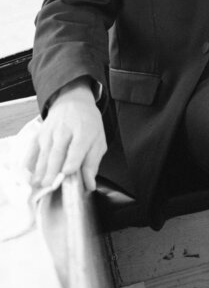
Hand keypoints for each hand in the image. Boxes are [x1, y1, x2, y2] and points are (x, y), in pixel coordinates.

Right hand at [26, 79, 106, 194]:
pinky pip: (33, 149)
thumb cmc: (88, 124)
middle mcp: (64, 131)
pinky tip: (30, 174)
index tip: (67, 172)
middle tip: (49, 185)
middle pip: (57, 152)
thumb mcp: (98, 141)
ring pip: (44, 153)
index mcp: (83, 132)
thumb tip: (89, 184)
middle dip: (52, 169)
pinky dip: (30, 162)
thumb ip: (93, 163)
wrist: (72, 102)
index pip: (77, 147)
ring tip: (39, 185)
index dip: (72, 160)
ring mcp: (49, 132)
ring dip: (40, 169)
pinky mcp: (39, 134)